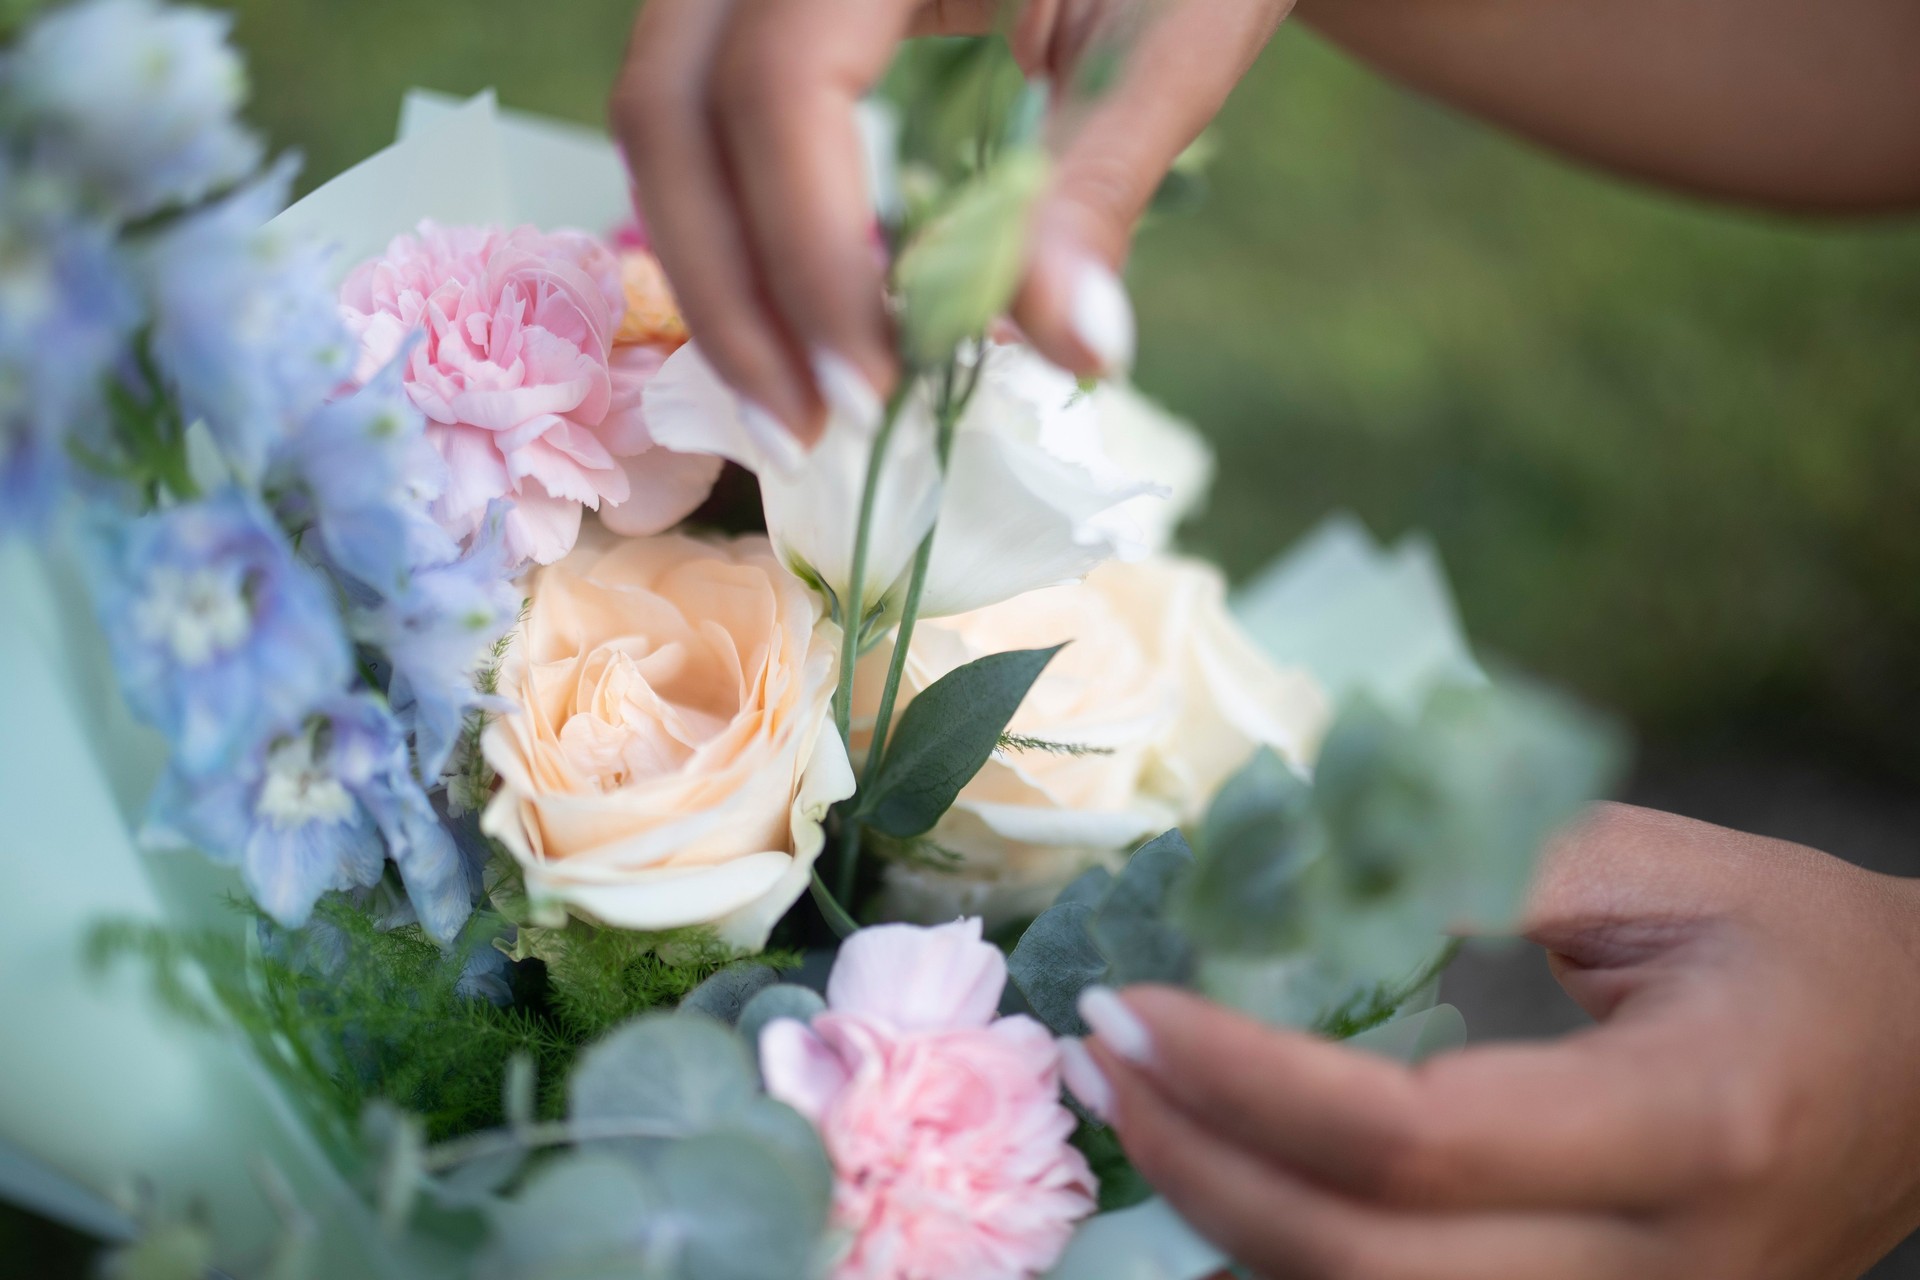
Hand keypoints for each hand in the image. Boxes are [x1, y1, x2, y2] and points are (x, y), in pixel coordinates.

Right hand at [611, 0, 1289, 444]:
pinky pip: (697, 115)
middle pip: (671, 105)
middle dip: (726, 289)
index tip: (872, 391)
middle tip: (803, 432)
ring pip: (661, 115)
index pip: (782, 84)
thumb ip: (1100, 180)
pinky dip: (727, 229)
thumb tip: (1075, 349)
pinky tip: (790, 325)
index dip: (809, 250)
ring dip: (710, 274)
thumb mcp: (1164, 38)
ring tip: (792, 404)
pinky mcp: (755, 10)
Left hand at [1070, 802, 1919, 1278]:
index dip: (1247, 1077)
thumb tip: (1281, 860)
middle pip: (1367, 1266)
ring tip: (1130, 1104)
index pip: (1417, 1139)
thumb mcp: (1662, 869)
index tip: (1133, 999)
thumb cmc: (1801, 948)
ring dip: (1225, 1224)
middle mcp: (1664, 1264)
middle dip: (1200, 1165)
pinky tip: (1221, 1178)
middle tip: (1098, 1052)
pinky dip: (1295, 1262)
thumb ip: (1482, 862)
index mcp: (1695, 1122)